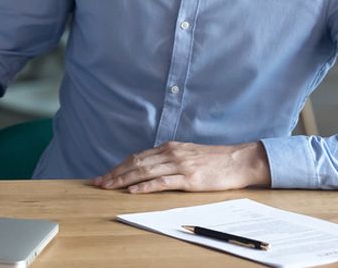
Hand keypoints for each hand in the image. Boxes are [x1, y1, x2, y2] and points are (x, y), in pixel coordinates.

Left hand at [93, 141, 270, 192]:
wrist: (239, 160)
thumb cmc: (215, 160)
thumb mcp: (188, 154)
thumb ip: (170, 158)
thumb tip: (151, 166)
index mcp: (169, 147)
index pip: (137, 157)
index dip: (119, 166)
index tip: (105, 175)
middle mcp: (171, 153)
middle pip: (136, 163)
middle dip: (115, 173)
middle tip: (99, 182)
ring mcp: (179, 165)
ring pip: (145, 171)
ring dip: (124, 180)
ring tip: (109, 186)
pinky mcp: (189, 178)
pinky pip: (162, 182)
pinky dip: (145, 186)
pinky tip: (133, 190)